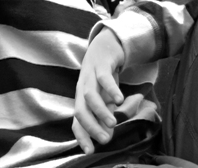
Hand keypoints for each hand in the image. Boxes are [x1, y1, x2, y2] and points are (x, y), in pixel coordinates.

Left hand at [73, 28, 125, 153]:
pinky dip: (111, 89)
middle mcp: (82, 88)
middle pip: (80, 110)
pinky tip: (121, 99)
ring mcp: (89, 75)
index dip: (82, 136)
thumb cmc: (104, 76)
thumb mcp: (105, 97)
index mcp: (81, 98)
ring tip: (113, 123)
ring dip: (100, 111)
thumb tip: (108, 135)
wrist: (105, 46)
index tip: (90, 152)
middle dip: (91, 127)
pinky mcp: (100, 64)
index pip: (77, 120)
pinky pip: (104, 77)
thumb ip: (106, 114)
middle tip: (106, 140)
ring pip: (89, 95)